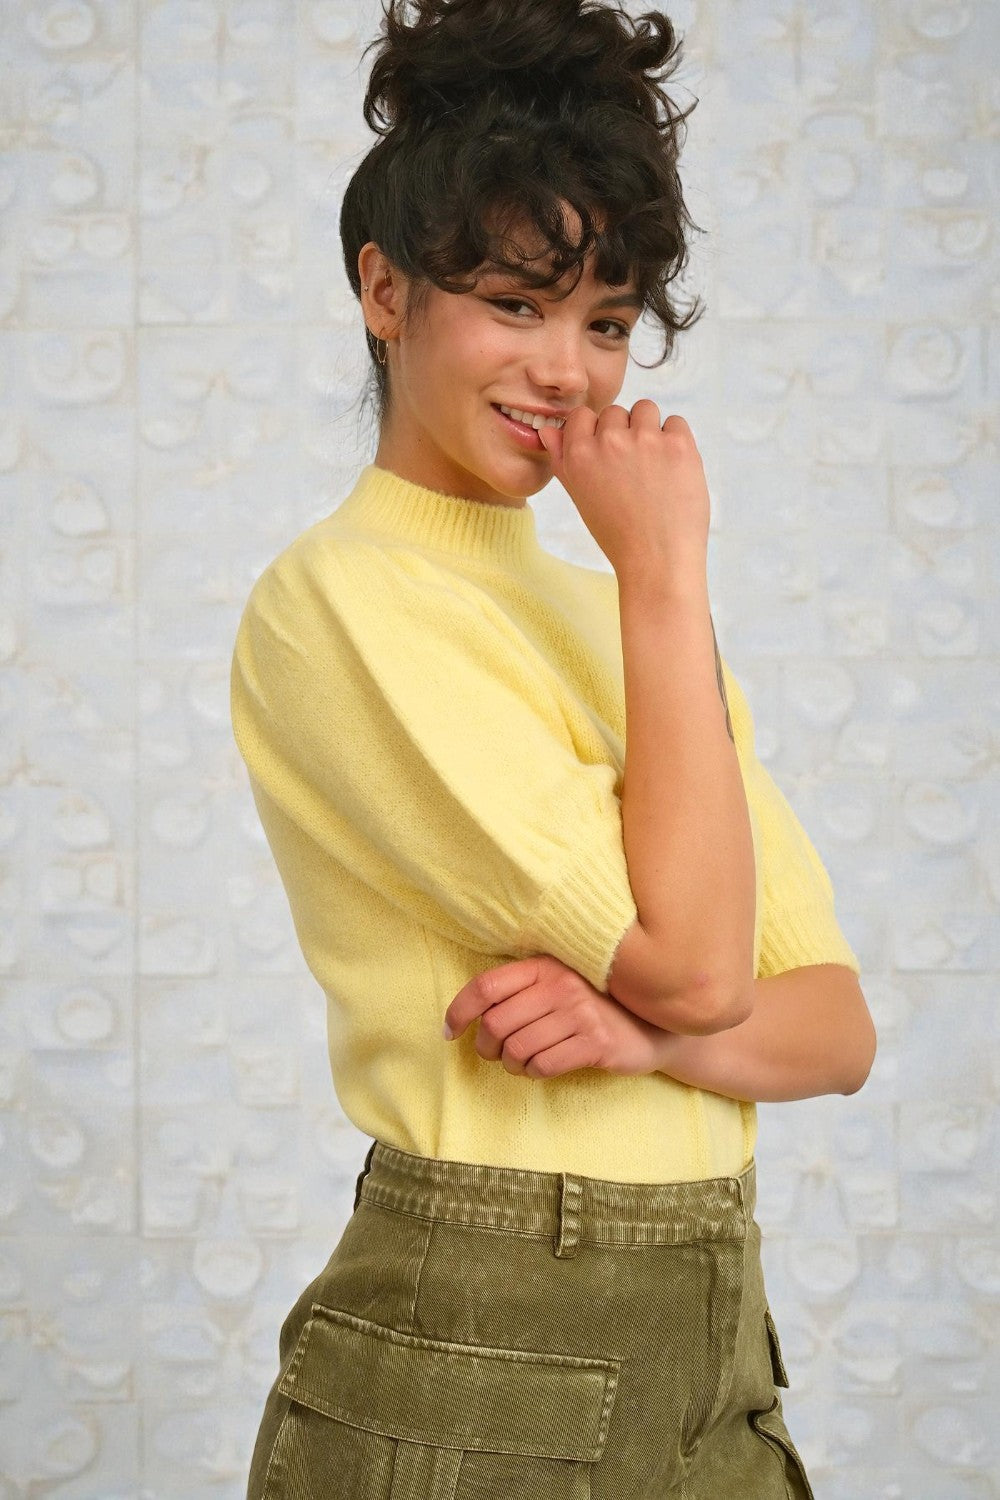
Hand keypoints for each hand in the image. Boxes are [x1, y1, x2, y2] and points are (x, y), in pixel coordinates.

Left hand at [442, 954, 669, 1078]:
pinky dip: (533, 1073)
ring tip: (520, 1062)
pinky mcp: (595, 1043)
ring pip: (517, 1049)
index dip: (459, 1011)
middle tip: (492, 1054)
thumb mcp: (559, 984)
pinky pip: (543, 1066)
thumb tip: (470, 1013)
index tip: (449, 1031)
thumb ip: (522, 989)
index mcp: (545, 965)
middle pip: (496, 1023)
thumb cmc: (595, 1005)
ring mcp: (580, 1014)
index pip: (486, 986)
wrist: (653, 1025)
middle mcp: (561, 985)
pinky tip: (541, 1067)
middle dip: (485, 1047)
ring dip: (510, 1064)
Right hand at [538, 402, 709, 585]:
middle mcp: (609, 441)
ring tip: (654, 466)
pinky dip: (677, 441)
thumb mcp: (580, 498)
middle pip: (616, 412)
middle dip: (625, 433)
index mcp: (579, 454)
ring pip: (646, 409)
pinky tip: (673, 470)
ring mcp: (646, 439)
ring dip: (651, 430)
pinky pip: (676, 422)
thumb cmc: (618, 533)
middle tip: (634, 470)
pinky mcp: (678, 444)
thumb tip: (548, 430)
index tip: (608, 455)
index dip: (596, 432)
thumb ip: (562, 460)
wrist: (657, 560)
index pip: (582, 415)